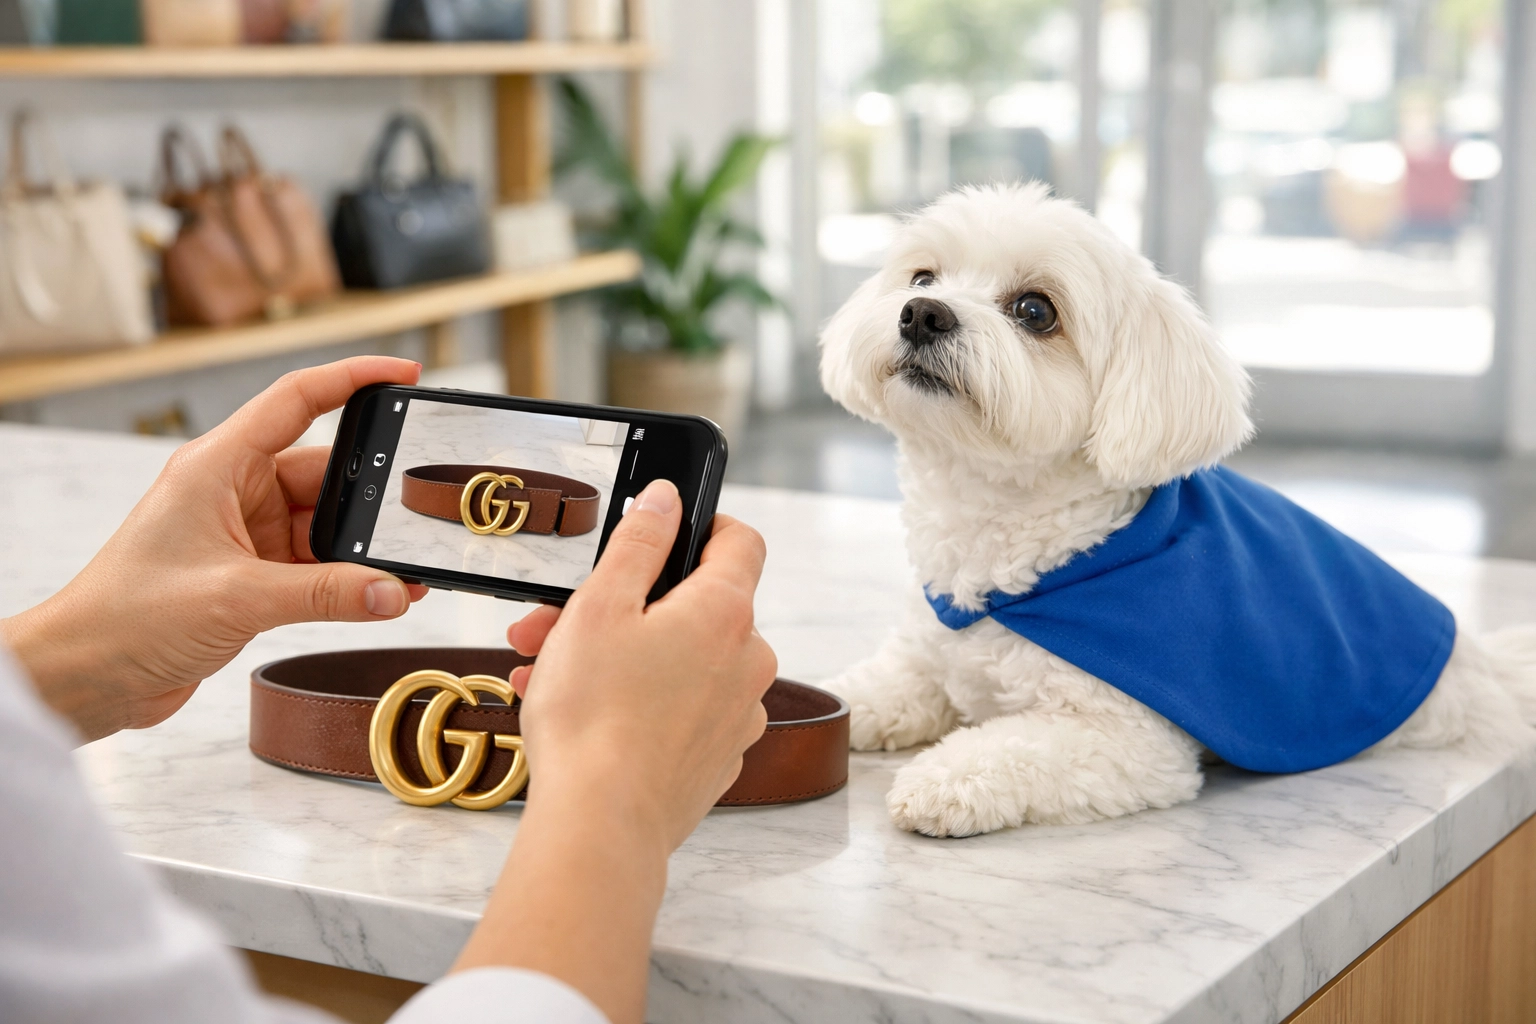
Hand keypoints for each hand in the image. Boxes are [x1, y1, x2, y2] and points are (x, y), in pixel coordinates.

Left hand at [1, 357, 428, 741]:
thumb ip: (325, 594)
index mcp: (217, 465)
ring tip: (401, 570)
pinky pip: (316, 566)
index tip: (403, 375)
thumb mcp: (237, 598)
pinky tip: (380, 594)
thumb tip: (392, 591)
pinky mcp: (252, 576)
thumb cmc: (126, 618)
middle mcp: (232, 491)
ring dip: (360, 549)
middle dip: (369, 498)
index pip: (296, 400)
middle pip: (323, 473)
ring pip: (324, 525)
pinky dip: (347, 580)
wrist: (85, 677)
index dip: (352, 379)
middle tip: (412, 517)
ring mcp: (244, 533)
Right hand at [454, 478, 775, 1023]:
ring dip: (618, 657)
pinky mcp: (716, 759)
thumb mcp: (600, 606)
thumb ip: (639, 543)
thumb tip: (666, 499)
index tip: (663, 532)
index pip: (741, 542)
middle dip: (622, 606)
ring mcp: (737, 715)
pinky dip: (635, 703)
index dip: (704, 526)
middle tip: (552, 622)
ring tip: (542, 673)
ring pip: (678, 663)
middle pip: (692, 608)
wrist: (601, 825)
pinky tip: (576, 716)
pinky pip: (679, 712)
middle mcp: (748, 661)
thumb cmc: (594, 716)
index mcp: (725, 612)